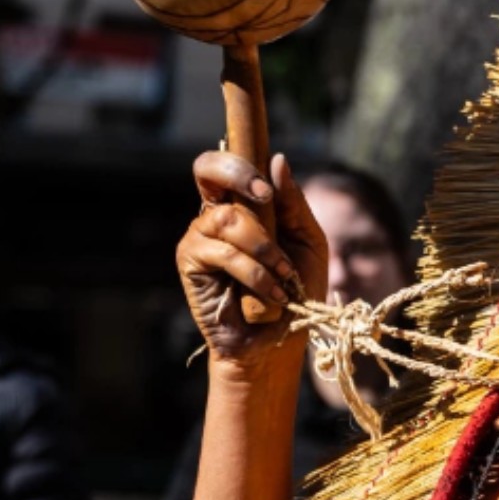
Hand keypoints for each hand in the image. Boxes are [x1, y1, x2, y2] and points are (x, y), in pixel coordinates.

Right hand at [177, 152, 328, 369]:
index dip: (237, 160)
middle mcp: (215, 214)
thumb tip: (276, 159)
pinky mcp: (190, 263)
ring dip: (265, 249)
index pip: (224, 163)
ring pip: (229, 219)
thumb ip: (293, 202)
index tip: (265, 186)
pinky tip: (270, 296)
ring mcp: (199, 237)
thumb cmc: (298, 289)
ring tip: (284, 277)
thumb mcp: (308, 240)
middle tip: (266, 200)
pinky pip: (224, 253)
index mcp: (242, 204)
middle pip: (208, 169)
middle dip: (241, 178)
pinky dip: (255, 274)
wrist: (282, 340)